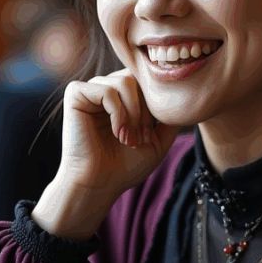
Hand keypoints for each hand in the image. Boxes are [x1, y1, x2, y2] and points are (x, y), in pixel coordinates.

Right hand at [33, 69, 179, 239]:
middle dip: (145, 110)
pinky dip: (117, 113)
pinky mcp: (75, 93)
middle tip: (139, 139)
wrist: (98, 184)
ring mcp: (90, 89)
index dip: (153, 107)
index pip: (146, 82)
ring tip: (128, 138)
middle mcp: (105, 87)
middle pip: (138, 78)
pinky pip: (107, 90)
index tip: (149, 136)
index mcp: (122, 96)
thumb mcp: (158, 141)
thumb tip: (186, 98)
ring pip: (125, 82)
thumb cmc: (125, 166)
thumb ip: (170, 119)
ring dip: (133, 113)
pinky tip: (116, 133)